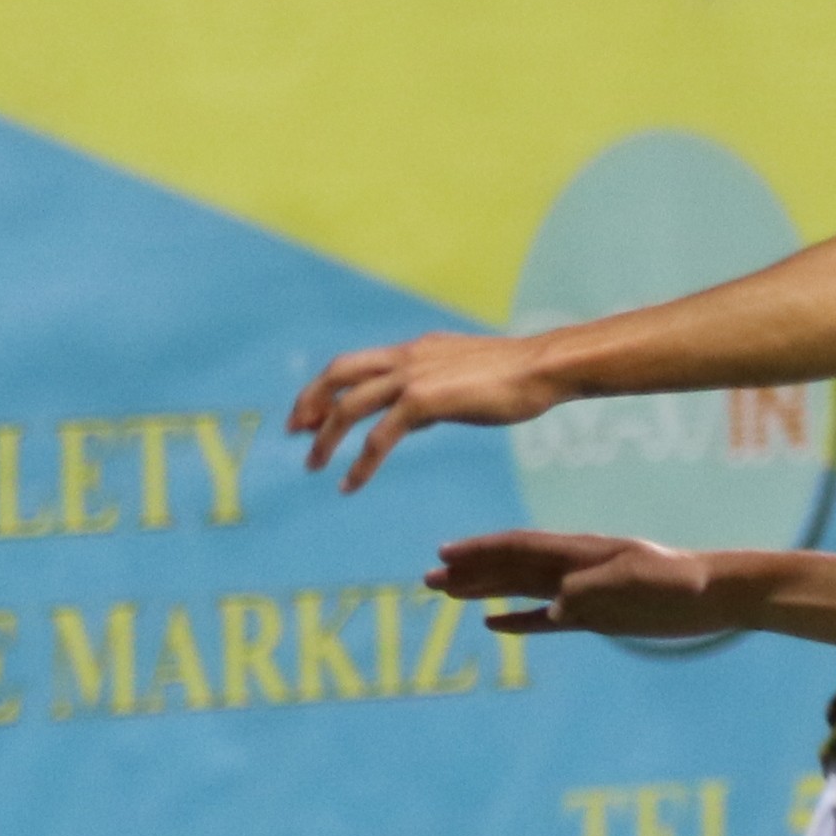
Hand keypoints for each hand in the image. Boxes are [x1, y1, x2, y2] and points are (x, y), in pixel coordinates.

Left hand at [291, 330, 570, 492]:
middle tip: (292, 431)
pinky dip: (360, 461)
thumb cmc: (515, 377)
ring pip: (349, 404)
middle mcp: (406, 358)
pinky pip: (379, 436)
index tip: (309, 412)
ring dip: (325, 437)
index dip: (327, 387)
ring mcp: (413, 377)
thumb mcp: (461, 378)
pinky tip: (350, 484)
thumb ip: (431, 393)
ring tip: (313, 465)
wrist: (543, 368)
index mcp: (414, 351)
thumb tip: (413, 415)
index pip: (356, 364)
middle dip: (309, 401)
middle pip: (338, 372)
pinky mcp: (425, 400)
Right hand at [427, 530, 729, 638]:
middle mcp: (573, 569)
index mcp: (580, 552)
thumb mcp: (644, 579)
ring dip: (483, 590)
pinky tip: (492, 625)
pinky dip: (517, 621)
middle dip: (469, 570)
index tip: (445, 553)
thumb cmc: (684, 581)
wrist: (717, 594)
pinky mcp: (594, 618)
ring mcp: (581, 593)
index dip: (482, 550)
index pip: (520, 548)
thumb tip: (556, 606)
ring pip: (520, 589)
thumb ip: (600, 588)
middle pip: (510, 567)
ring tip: (446, 591)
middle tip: (427, 577)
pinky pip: (546, 620)